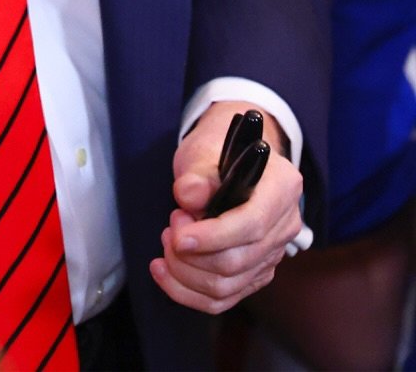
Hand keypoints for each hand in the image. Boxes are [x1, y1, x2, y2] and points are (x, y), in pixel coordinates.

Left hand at [150, 100, 303, 313]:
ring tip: (167, 240)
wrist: (227, 164)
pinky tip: (166, 271)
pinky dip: (189, 291)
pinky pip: (224, 297)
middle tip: (170, 226)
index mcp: (281, 187)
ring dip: (185, 273)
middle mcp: (285, 225)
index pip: (251, 225)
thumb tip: (187, 196)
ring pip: (228, 285)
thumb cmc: (216, 153)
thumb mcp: (203, 153)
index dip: (212, 237)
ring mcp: (274, 253)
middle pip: (238, 262)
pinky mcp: (257, 272)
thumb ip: (197, 175)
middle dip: (192, 254)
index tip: (177, 237)